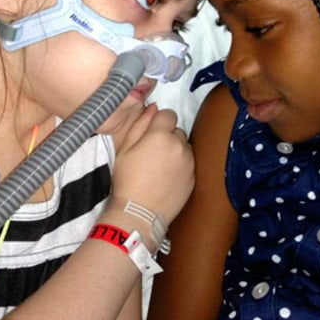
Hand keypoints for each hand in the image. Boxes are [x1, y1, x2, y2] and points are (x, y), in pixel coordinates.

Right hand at [110, 103, 193, 223]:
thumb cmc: (127, 180)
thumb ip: (140, 124)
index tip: (150, 133)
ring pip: (184, 147)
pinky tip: (167, 177)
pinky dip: (181, 165)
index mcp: (161, 135)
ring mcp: (189, 162)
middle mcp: (180, 145)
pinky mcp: (194, 177)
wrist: (139, 213)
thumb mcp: (124, 149)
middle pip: (177, 130)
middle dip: (167, 136)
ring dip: (175, 150)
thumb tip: (153, 107)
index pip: (168, 114)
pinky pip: (189, 163)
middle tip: (152, 152)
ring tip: (159, 167)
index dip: (158, 122)